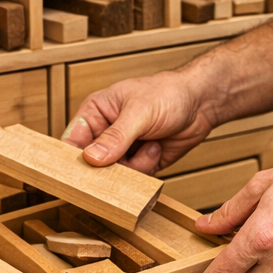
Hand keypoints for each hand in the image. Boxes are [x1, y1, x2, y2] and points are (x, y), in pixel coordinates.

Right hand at [62, 71, 213, 173]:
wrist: (201, 104)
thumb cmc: (168, 93)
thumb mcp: (139, 112)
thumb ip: (115, 136)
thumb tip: (91, 157)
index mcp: (95, 111)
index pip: (72, 139)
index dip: (72, 158)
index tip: (77, 173)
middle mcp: (105, 132)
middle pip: (90, 163)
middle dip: (107, 167)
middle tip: (121, 164)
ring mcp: (121, 150)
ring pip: (112, 174)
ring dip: (132, 166)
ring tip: (149, 145)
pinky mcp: (138, 163)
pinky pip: (132, 179)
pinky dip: (145, 168)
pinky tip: (155, 149)